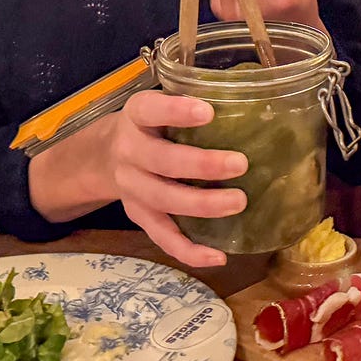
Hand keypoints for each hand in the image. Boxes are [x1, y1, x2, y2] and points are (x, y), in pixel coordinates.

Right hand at [30, 90, 247, 268]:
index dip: (177, 111)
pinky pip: (162, 236)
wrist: (105, 155)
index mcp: (136, 115)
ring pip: (164, 200)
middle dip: (201, 164)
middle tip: (241, 164)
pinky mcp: (138, 215)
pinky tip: (218, 256)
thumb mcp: (161, 105)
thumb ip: (190, 105)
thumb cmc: (152, 125)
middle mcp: (129, 151)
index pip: (151, 110)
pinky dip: (189, 250)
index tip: (208, 112)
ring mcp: (131, 187)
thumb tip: (255, 107)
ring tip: (238, 202)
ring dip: (202, 204)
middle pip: (161, 161)